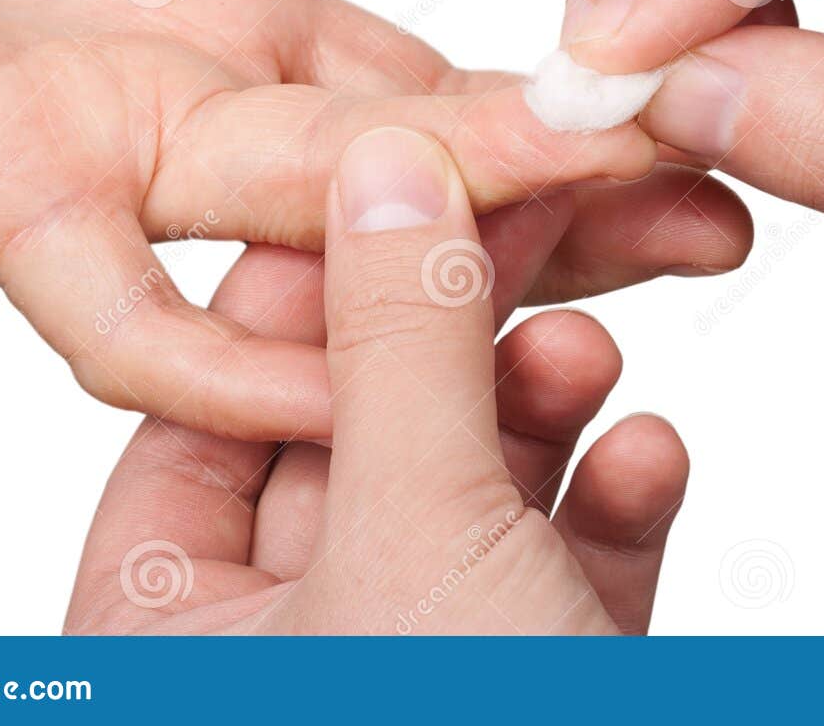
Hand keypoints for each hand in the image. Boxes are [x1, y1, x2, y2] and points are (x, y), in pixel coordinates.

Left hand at [0, 0, 747, 437]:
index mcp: (231, 17)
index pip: (431, 81)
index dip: (556, 98)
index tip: (690, 91)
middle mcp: (199, 117)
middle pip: (418, 181)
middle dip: (570, 203)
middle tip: (729, 210)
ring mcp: (111, 173)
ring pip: (321, 248)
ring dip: (461, 264)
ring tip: (610, 262)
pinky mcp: (4, 203)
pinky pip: (136, 316)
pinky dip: (242, 348)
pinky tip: (360, 367)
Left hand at [65, 128, 688, 633]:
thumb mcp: (415, 535)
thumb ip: (399, 344)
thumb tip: (394, 166)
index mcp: (178, 624)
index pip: (223, 395)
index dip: (325, 278)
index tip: (419, 175)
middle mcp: (287, 630)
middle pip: (371, 417)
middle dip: (468, 324)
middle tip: (547, 206)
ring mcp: (418, 644)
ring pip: (472, 474)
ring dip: (545, 399)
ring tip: (588, 351)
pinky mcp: (535, 658)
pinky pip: (560, 547)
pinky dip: (607, 495)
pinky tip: (645, 456)